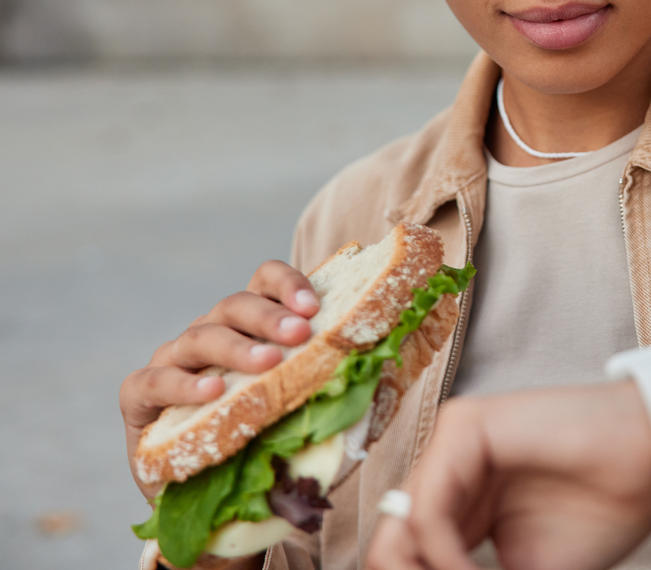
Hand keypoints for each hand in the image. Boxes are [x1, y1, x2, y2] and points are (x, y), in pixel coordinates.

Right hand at [119, 260, 319, 498]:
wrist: (201, 499)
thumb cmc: (259, 445)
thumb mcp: (299, 414)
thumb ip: (330, 390)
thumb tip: (380, 376)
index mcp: (249, 327)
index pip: (265, 282)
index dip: (288, 284)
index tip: (315, 307)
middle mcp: (210, 334)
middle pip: (236, 305)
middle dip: (271, 316)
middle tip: (301, 333)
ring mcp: (173, 361)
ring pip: (201, 335)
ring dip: (238, 347)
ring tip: (268, 363)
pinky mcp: (139, 397)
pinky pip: (155, 381)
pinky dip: (183, 383)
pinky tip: (212, 391)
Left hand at [366, 381, 650, 569]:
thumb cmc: (602, 508)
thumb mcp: (525, 567)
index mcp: (460, 500)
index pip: (407, 556)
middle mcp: (446, 468)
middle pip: (391, 546)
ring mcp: (451, 443)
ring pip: (399, 533)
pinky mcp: (463, 428)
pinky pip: (427, 512)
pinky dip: (444, 557)